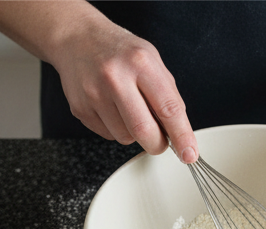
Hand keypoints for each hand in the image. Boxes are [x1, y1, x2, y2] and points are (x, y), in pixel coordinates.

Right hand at [50, 10, 196, 161]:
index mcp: (140, 63)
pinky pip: (108, 135)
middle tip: (160, 138)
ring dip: (134, 133)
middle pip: (144, 131)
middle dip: (158, 144)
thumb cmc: (119, 51)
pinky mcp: (79, 107)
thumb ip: (168, 97)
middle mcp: (114, 76)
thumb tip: (181, 134)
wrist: (76, 37)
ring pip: (126, 138)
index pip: (168, 109)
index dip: (182, 136)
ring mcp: (93, 92)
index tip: (189, 154)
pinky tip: (111, 107)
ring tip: (128, 109)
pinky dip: (116, 128)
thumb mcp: (152, 62)